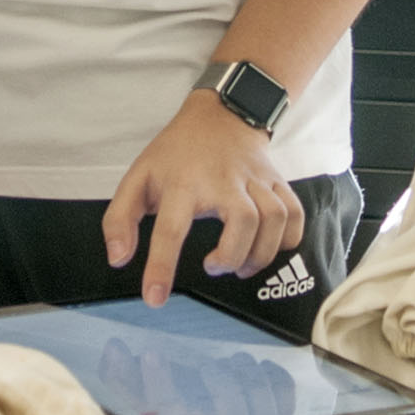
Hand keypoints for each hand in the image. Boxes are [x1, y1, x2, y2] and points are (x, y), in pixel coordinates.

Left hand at [103, 91, 305, 307]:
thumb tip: (119, 259)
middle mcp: (223, 180)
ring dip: (261, 253)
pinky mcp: (277, 181)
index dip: (161, 266)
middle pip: (243, 221)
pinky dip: (289, 240)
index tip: (155, 298)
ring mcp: (255, 179)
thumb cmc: (176, 154)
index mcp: (182, 182)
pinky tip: (268, 248)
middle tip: (213, 266)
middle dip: (232, 256)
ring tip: (239, 265)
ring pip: (275, 218)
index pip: (170, 228)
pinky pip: (295, 213)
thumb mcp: (138, 177)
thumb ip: (120, 219)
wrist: (219, 115)